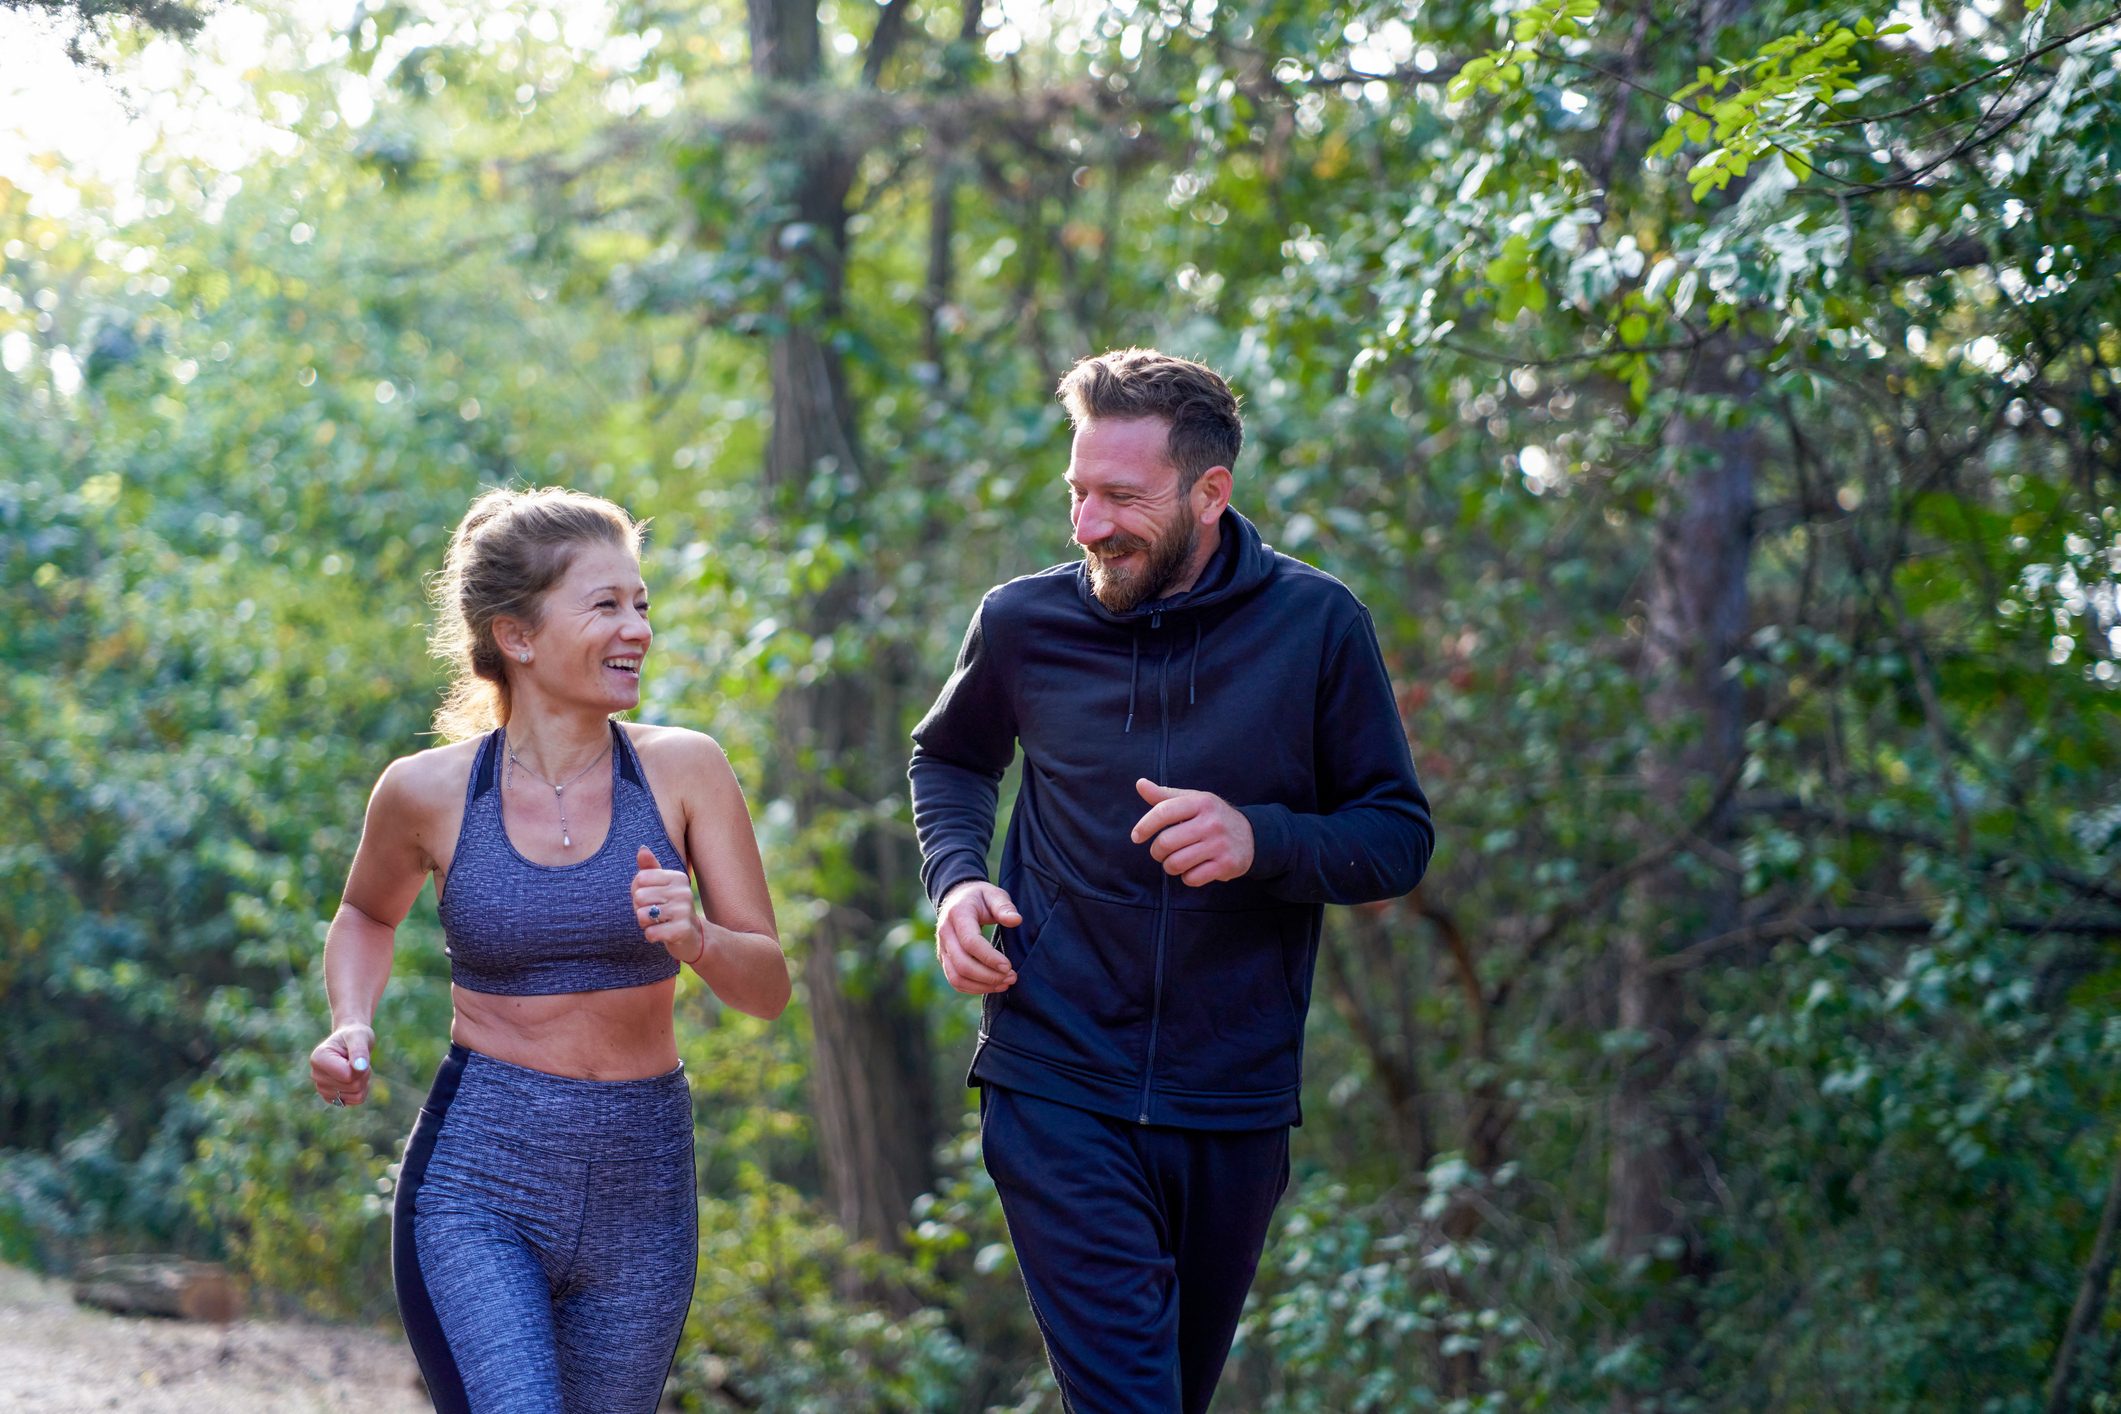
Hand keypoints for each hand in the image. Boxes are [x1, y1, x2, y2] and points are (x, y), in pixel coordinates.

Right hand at [310, 1022, 374, 1107]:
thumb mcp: (360, 1036)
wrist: (351, 1042)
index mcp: (318, 1058)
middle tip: (358, 1059)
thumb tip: (360, 1067)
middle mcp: (316, 1075)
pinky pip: (356, 1100)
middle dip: (363, 1073)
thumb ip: (359, 1050)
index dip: (359, 1066)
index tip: (356, 1054)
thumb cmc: (355, 1036)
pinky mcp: (331, 1097)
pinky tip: (355, 1077)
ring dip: (363, 1080)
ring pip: (356, 1095)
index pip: (347, 1075)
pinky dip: (362, 1089)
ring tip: (355, 1067)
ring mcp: (322, 1088)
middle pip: (352, 1086)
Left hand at [634, 845, 701, 964]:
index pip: (640, 879)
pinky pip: (651, 933)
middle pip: (639, 897)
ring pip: (642, 915)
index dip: (638, 892)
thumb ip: (649, 868)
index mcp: (677, 877)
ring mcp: (684, 911)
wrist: (692, 936)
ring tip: (658, 923)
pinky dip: (651, 936)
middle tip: (654, 914)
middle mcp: (683, 891)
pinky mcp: (682, 930)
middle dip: (640, 909)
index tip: (651, 899)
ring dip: (645, 923)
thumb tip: (642, 848)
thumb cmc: (670, 907)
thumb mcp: (661, 886)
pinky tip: (662, 934)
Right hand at [936, 880, 1019, 995]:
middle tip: (1012, 977)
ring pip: (956, 977)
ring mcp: (942, 948)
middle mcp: (945, 933)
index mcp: (957, 915)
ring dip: (982, 986)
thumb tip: (1016, 921)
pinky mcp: (944, 959)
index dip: (989, 958)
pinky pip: (955, 981)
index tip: (1008, 966)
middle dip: (988, 976)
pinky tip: (993, 986)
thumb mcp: (994, 894)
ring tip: (1005, 984)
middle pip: (962, 964)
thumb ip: (1004, 906)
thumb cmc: (980, 897)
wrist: (956, 898)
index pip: (970, 942)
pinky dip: (973, 988)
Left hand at [1130, 779, 1253, 886]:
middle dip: (1157, 851)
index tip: (1136, 837)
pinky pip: (1191, 878)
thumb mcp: (1192, 801)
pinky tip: (1194, 869)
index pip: (1163, 812)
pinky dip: (1187, 877)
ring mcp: (1220, 844)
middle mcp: (1211, 822)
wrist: (1251, 836)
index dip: (1144, 826)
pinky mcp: (1226, 865)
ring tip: (1176, 861)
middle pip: (1166, 842)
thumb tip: (1140, 784)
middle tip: (1161, 851)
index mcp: (1201, 802)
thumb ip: (1164, 795)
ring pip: (1176, 863)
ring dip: (1170, 866)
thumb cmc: (1212, 817)